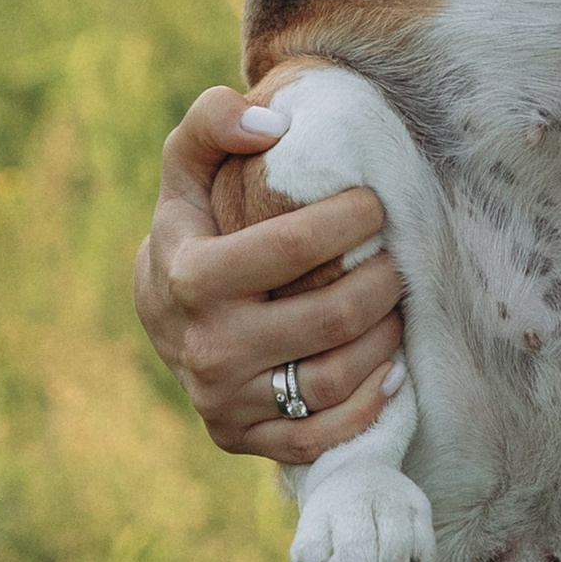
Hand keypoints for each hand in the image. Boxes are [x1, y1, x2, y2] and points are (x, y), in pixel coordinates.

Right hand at [133, 89, 405, 464]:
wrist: (161, 312)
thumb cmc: (191, 224)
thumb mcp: (187, 165)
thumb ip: (214, 122)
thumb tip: (271, 125)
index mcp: (191, 277)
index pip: (294, 247)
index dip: (350, 220)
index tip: (375, 203)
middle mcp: (206, 348)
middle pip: (329, 319)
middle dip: (382, 281)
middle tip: (398, 257)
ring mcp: (223, 402)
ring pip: (333, 382)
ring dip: (385, 340)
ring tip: (397, 304)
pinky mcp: (240, 438)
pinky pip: (319, 438)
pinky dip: (369, 406)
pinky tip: (393, 369)